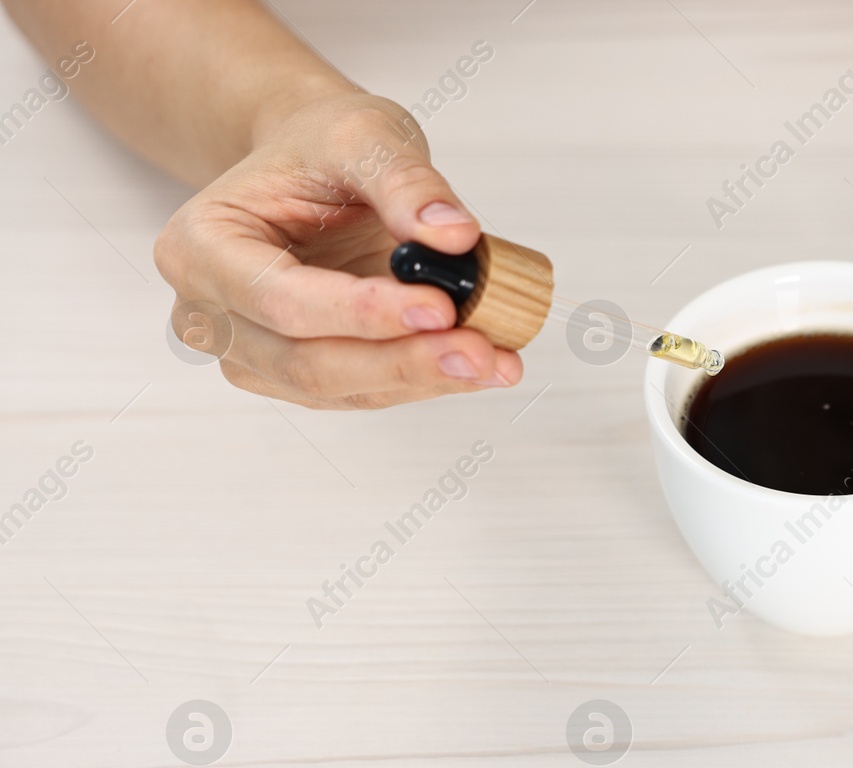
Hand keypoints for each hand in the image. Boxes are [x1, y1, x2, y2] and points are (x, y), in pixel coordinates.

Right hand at [155, 92, 521, 408]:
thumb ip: (405, 181)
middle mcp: (212, 314)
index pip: (284, 301)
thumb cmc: (319, 147)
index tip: (440, 307)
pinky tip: (482, 362)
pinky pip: (368, 391)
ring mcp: (255, 355)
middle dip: (402, 361)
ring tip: (496, 358)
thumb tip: (454, 234)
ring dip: (425, 379)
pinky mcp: (302, 376)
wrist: (314, 166)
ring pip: (343, 389)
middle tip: (481, 351)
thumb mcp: (362, 134)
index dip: (363, 313)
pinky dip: (428, 379)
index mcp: (199, 247)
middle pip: (309, 364)